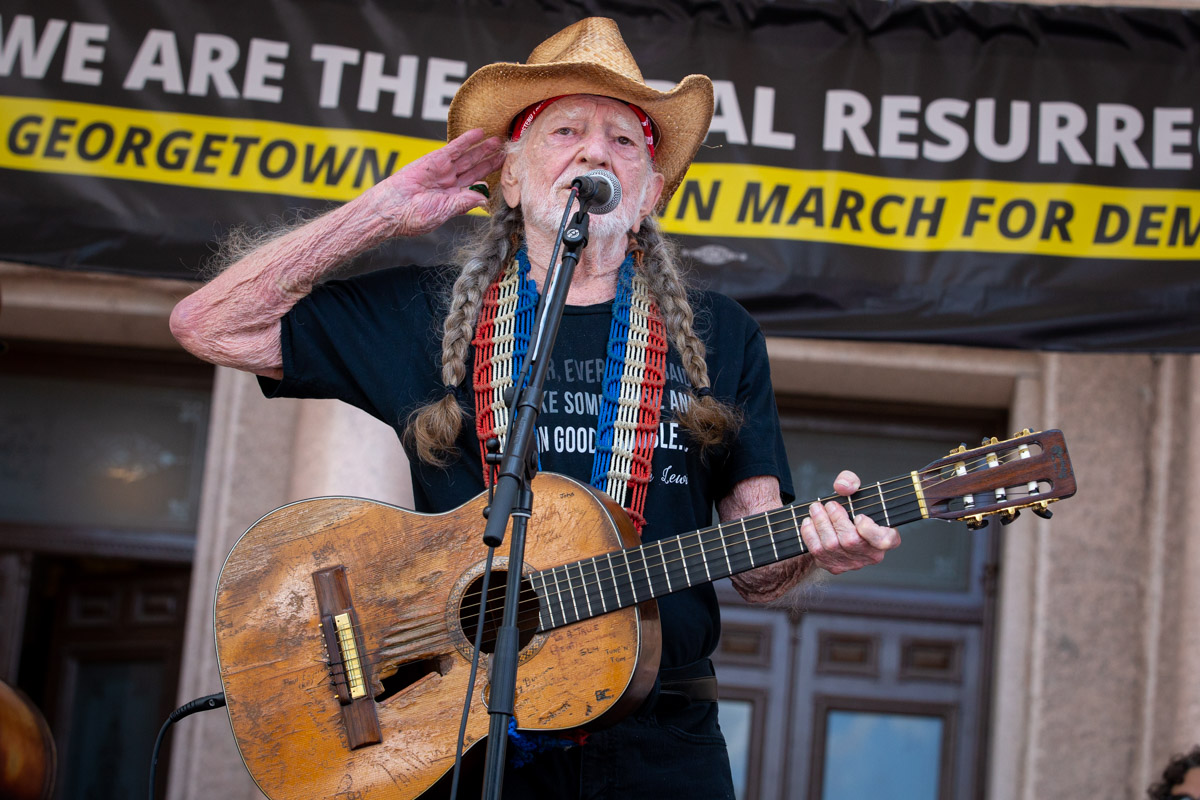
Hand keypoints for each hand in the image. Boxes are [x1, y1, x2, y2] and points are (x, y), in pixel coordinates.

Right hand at [373, 128, 505, 236]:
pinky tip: (479, 133)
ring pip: (467, 158)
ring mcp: (443, 171)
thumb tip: (484, 198)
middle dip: (490, 161)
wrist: (393, 208)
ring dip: (482, 149)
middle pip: (475, 170)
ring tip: (497, 141)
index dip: (491, 179)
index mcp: (453, 199)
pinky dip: (466, 140)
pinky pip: (453, 148)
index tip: (505, 174)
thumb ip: (465, 203)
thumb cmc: (414, 217)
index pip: (477, 186)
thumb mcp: (445, 212)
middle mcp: (449, 184)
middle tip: (506, 152)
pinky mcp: (434, 160)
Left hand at [800, 470, 900, 574]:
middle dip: (836, 519)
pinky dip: (810, 534)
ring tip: (815, 509)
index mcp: (886, 537)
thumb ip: (851, 482)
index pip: (884, 541)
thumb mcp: (855, 491)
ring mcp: (852, 563)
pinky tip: (809, 522)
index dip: (870, 530)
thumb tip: (843, 487)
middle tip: (829, 505)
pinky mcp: (834, 566)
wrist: (838, 528)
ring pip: (832, 546)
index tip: (859, 516)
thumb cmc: (853, 510)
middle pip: (851, 541)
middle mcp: (870, 554)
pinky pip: (818, 552)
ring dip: (820, 523)